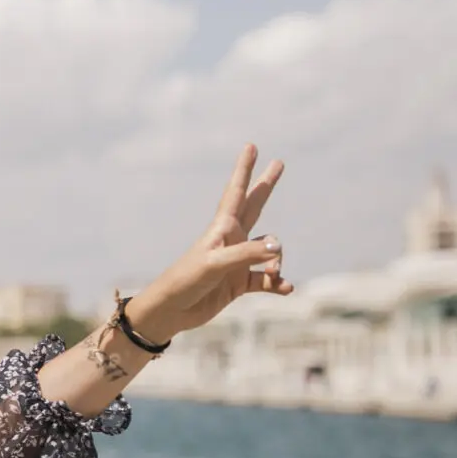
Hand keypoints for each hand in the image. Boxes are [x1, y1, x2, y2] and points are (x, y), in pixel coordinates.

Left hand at [126, 144, 291, 341]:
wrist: (171, 311)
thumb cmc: (186, 281)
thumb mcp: (215, 264)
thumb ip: (248, 254)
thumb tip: (279, 247)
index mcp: (222, 228)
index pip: (236, 192)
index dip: (244, 169)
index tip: (251, 146)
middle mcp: (232, 240)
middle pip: (255, 206)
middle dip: (266, 185)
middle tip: (279, 163)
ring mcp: (237, 261)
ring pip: (269, 251)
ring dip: (277, 262)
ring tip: (274, 274)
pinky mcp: (239, 283)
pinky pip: (267, 280)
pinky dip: (277, 284)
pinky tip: (285, 288)